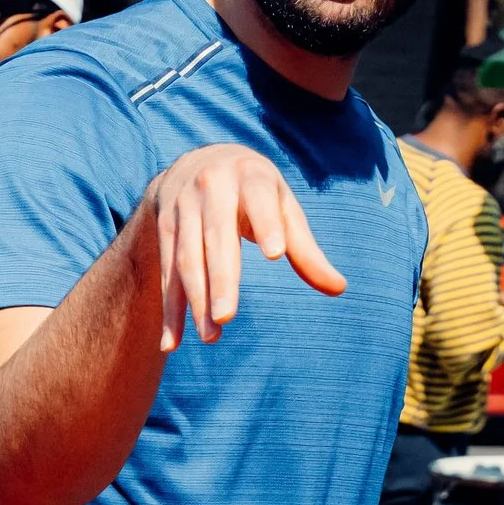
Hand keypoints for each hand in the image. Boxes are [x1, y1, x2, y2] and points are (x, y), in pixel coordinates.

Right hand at [148, 143, 345, 349]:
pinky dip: (170, 309)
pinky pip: (166, 272)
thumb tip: (338, 288)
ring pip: (187, 258)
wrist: (196, 162)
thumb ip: (305, 248)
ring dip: (195, 301)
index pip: (259, 200)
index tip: (276, 253)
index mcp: (250, 177)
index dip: (267, 224)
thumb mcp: (283, 206)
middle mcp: (211, 188)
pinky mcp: (164, 228)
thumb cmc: (256, 192)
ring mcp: (182, 208)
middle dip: (220, 279)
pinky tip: (173, 342)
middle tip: (227, 317)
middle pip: (216, 238)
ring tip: (210, 337)